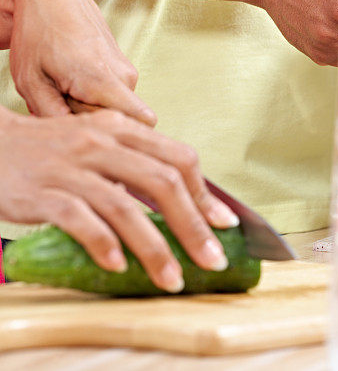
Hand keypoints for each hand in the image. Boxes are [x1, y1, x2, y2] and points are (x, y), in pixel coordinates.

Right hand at [0, 108, 239, 292]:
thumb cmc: (51, 151)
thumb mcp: (99, 143)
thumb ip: (137, 163)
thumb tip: (186, 202)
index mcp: (122, 129)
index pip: (178, 158)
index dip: (205, 194)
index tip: (225, 225)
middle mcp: (100, 143)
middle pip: (162, 183)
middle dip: (193, 226)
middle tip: (211, 261)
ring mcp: (71, 167)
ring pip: (124, 207)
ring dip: (154, 248)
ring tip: (171, 279)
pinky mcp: (41, 192)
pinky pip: (79, 219)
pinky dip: (103, 244)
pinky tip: (117, 265)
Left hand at [2, 0, 156, 124]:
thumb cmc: (38, 33)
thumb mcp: (30, 81)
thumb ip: (53, 116)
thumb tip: (73, 138)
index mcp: (103, 80)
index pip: (142, 124)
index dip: (115, 134)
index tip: (83, 128)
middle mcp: (125, 77)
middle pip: (118, 120)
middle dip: (89, 120)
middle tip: (59, 100)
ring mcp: (127, 71)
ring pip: (114, 108)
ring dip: (87, 106)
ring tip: (62, 86)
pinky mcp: (124, 68)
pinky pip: (113, 95)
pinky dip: (91, 95)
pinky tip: (70, 79)